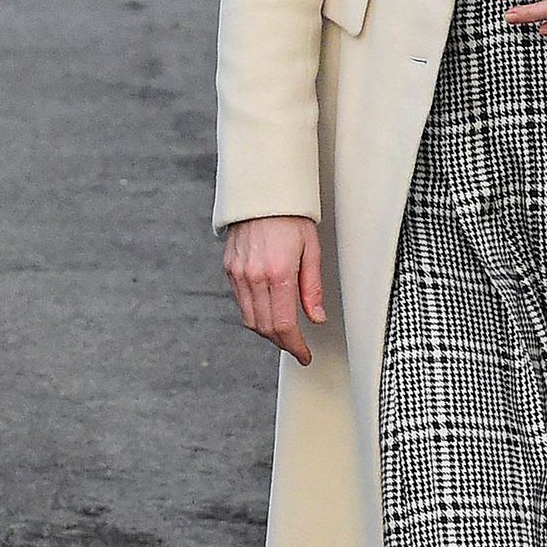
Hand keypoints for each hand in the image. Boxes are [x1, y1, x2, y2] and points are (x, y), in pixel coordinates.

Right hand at [223, 215, 325, 365]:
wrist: (262, 191)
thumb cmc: (292, 215)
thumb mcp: (311, 248)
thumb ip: (312, 287)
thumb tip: (316, 318)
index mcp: (278, 272)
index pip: (284, 325)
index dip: (295, 346)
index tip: (304, 355)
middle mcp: (254, 277)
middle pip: (265, 328)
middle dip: (283, 343)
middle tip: (297, 346)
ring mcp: (238, 274)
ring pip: (250, 319)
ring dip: (268, 331)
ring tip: (285, 331)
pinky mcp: (230, 268)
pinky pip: (241, 303)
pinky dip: (255, 314)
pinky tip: (269, 310)